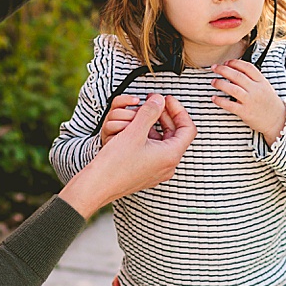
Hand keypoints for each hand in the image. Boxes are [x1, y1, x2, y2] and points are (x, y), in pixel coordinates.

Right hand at [60, 93, 194, 218]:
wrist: (97, 186)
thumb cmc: (114, 163)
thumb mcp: (134, 131)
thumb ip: (150, 112)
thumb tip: (159, 100)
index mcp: (171, 155)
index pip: (188, 128)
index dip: (179, 110)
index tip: (166, 99)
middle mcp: (168, 166)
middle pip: (176, 135)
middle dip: (165, 116)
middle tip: (154, 103)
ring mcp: (158, 171)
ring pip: (164, 142)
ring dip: (156, 126)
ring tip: (143, 114)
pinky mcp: (147, 173)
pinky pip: (154, 151)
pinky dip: (148, 137)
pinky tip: (136, 129)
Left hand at [212, 59, 285, 142]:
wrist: (276, 119)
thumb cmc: (268, 102)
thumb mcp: (265, 86)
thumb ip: (253, 78)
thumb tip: (235, 70)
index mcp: (261, 81)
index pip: (248, 67)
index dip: (235, 63)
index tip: (227, 62)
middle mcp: (256, 90)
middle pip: (237, 76)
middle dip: (223, 70)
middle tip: (214, 68)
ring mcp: (250, 101)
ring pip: (232, 89)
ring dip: (220, 83)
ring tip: (213, 81)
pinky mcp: (245, 112)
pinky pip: (229, 105)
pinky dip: (220, 101)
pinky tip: (214, 98)